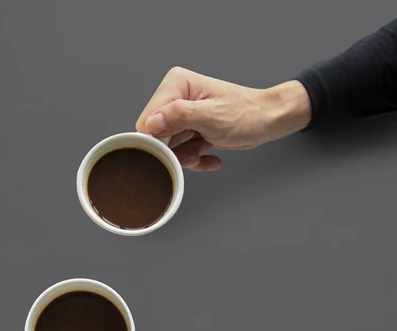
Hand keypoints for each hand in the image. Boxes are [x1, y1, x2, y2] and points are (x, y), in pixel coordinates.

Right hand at [136, 67, 311, 170]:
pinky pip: (180, 151)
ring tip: (205, 151)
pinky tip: (209, 156)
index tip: (175, 152)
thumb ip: (178, 117)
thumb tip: (151, 123)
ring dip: (187, 157)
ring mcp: (181, 114)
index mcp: (176, 85)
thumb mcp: (211, 116)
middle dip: (175, 152)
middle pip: (156, 136)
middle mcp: (175, 97)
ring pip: (169, 147)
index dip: (158, 141)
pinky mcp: (188, 128)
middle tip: (195, 154)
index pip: (148, 119)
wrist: (267, 121)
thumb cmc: (247, 114)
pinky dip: (194, 159)